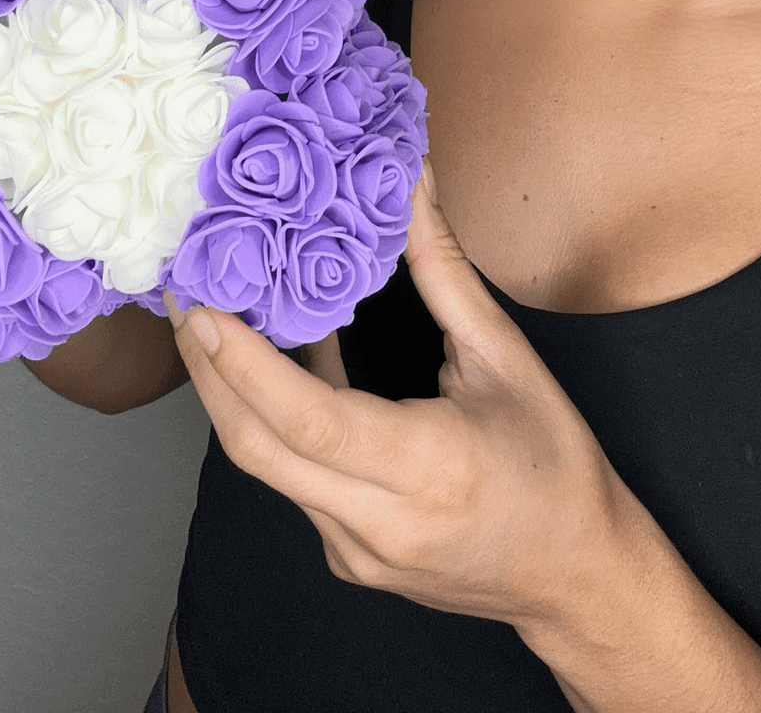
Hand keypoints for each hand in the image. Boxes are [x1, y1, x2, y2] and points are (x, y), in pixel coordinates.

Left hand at [162, 158, 637, 634]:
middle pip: (257, 447)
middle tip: (181, 291)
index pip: (310, 419)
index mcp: (428, 468)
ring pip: (266, 465)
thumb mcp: (505, 358)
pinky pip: (293, 478)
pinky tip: (271, 363)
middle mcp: (378, 522)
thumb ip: (442, 270)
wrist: (579, 578)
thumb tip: (410, 183)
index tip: (200, 304)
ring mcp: (355, 549)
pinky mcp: (347, 555)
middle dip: (205, 369)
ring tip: (209, 315)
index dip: (243, 363)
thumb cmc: (555, 465)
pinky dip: (274, 418)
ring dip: (230, 391)